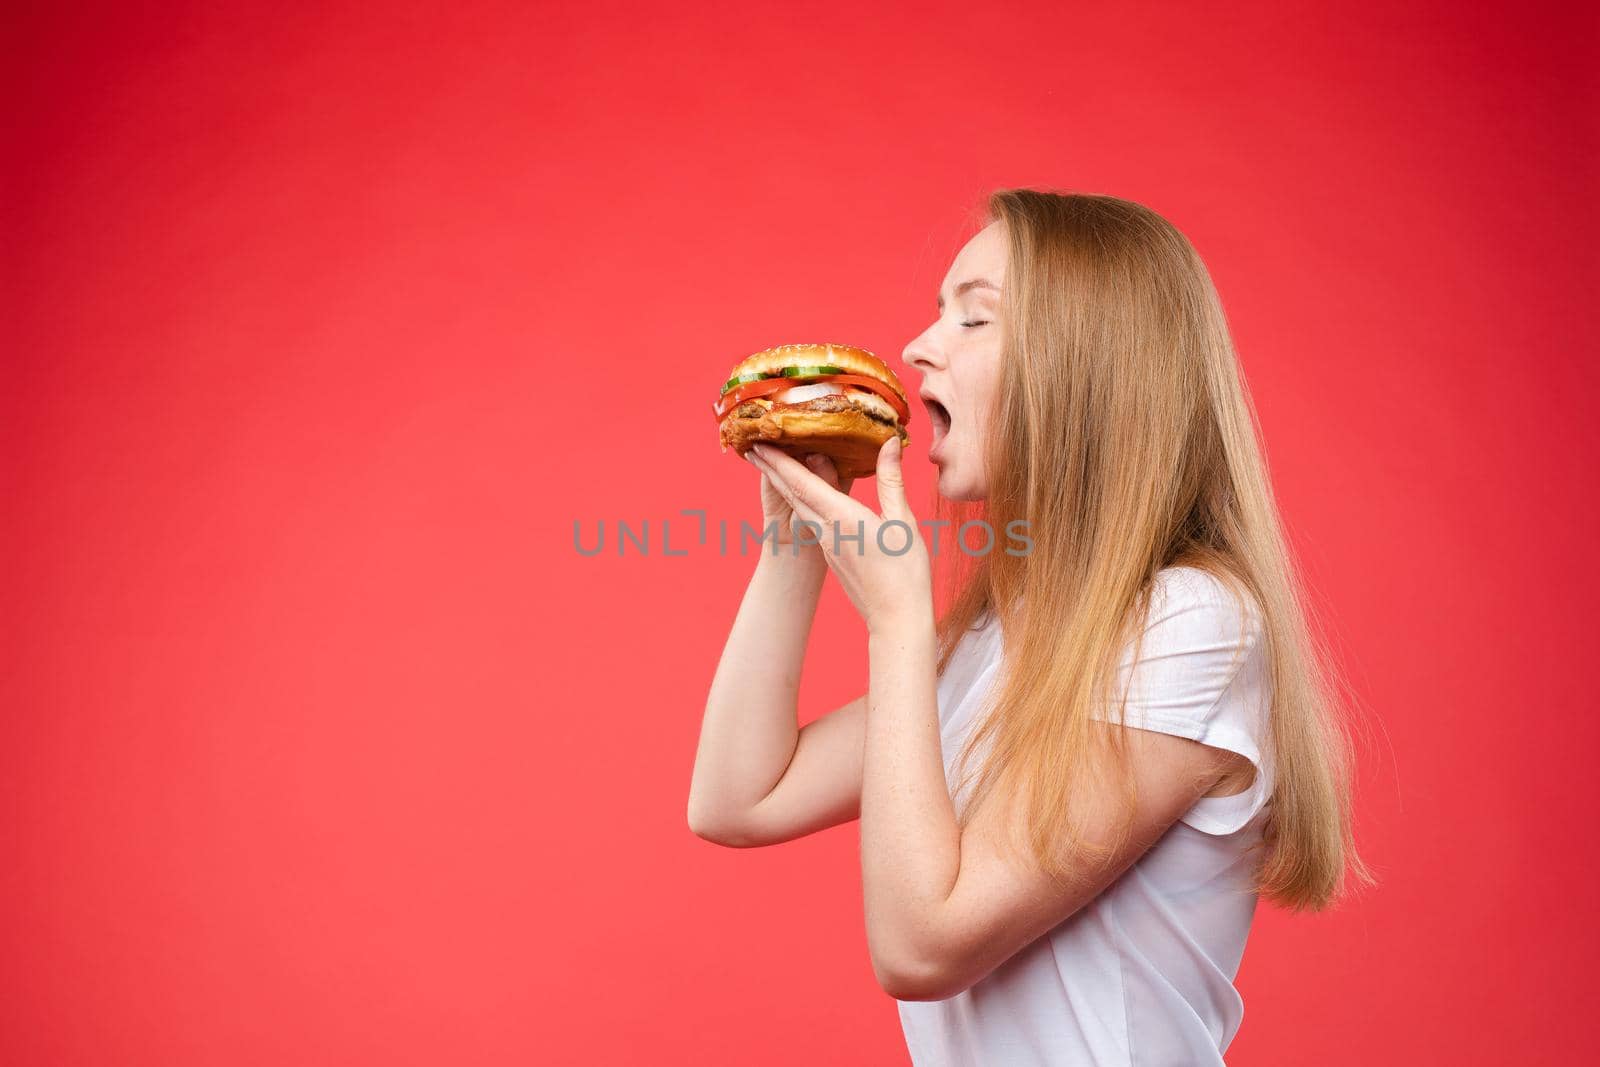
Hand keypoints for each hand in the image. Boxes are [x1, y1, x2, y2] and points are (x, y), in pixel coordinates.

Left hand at [746, 437, 931, 633]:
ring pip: (799, 506)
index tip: (761, 443)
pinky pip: (810, 518)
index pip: (803, 483)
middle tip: (753, 446)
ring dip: (783, 483)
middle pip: (792, 493)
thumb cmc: (905, 572)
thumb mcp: (902, 520)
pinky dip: (801, 499)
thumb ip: (890, 480)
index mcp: (842, 519)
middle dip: (771, 469)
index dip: (780, 461)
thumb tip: (886, 442)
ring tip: (771, 463)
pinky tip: (804, 493)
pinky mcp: (831, 553)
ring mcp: (826, 544)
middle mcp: (826, 530)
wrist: (896, 618)